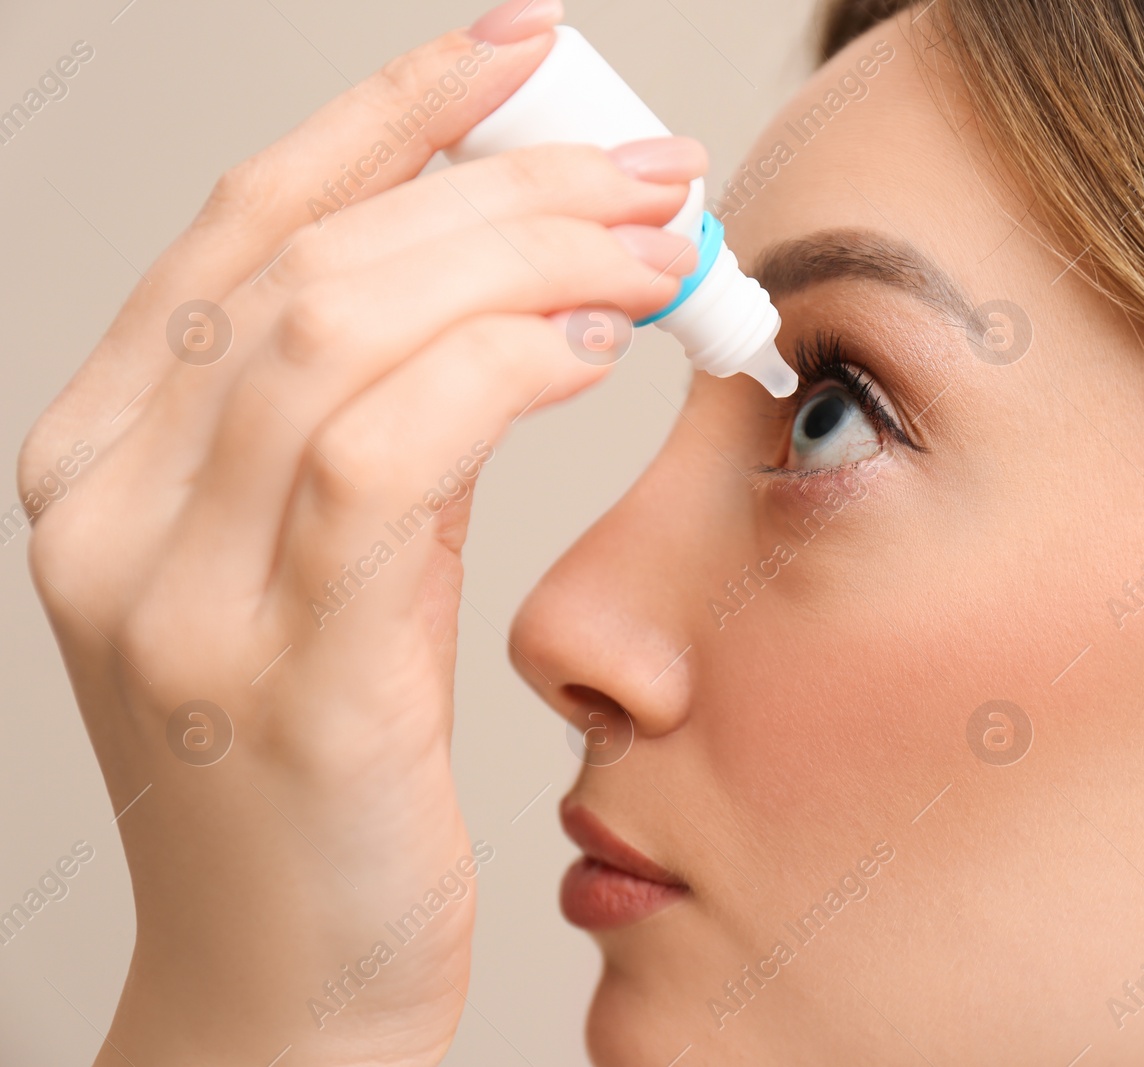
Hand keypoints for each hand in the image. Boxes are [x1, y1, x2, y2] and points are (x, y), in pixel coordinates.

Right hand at [18, 12, 703, 1065]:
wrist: (284, 987)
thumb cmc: (321, 779)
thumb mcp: (329, 573)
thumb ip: (378, 429)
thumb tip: (512, 288)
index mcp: (104, 463)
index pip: (246, 228)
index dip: (385, 116)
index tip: (517, 53)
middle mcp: (108, 512)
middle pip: (309, 259)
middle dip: (498, 182)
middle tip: (650, 167)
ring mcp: (174, 598)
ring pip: (340, 333)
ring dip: (524, 257)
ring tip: (655, 239)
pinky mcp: (282, 679)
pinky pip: (384, 461)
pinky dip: (499, 372)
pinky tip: (596, 343)